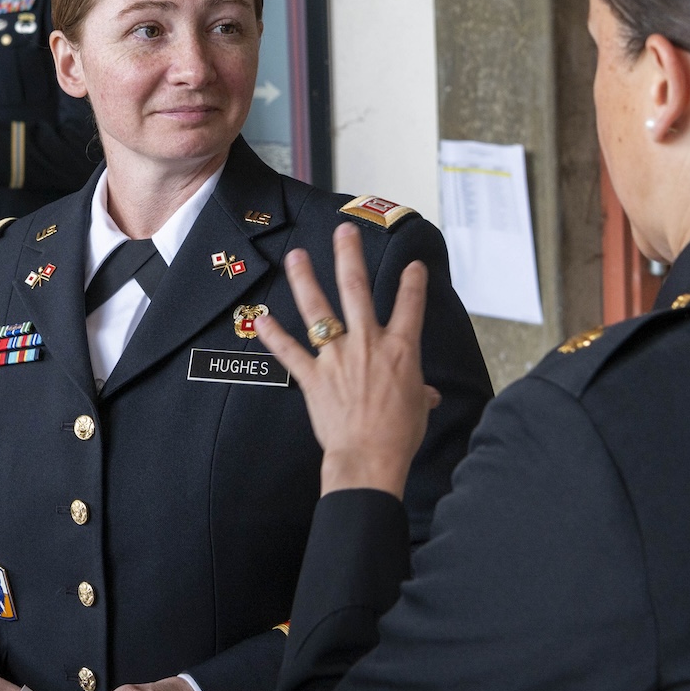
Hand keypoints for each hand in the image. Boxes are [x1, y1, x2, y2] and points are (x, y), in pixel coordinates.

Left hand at [255, 225, 437, 497]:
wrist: (370, 458)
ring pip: (318, 310)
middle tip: (344, 231)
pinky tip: (260, 319)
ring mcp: (337, 358)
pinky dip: (273, 335)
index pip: (410, 305)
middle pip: (356, 289)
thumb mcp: (418, 408)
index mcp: (400, 349)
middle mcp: (367, 344)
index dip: (413, 282)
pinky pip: (289, 352)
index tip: (412, 265)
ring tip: (296, 257)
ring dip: (305, 280)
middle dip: (350, 256)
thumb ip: (421, 392)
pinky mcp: (313, 377)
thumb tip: (428, 394)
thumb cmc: (399, 435)